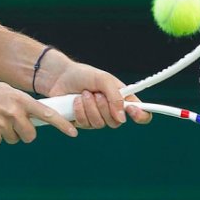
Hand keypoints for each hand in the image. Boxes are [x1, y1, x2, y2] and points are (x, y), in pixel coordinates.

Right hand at [0, 78, 78, 144]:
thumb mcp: (3, 91)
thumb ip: (18, 103)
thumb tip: (31, 115)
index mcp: (19, 99)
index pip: (47, 113)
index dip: (62, 124)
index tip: (74, 132)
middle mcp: (14, 111)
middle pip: (30, 134)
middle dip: (23, 133)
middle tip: (10, 124)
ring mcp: (3, 124)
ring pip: (13, 139)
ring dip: (5, 134)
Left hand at [37, 56, 151, 129]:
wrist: (59, 77)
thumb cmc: (83, 75)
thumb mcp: (103, 79)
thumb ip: (116, 97)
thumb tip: (122, 117)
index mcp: (122, 98)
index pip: (139, 112)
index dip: (140, 116)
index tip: (132, 111)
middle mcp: (111, 110)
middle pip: (116, 122)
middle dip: (104, 107)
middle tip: (95, 93)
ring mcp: (96, 117)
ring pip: (99, 124)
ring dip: (90, 107)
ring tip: (83, 94)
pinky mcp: (82, 122)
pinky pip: (85, 124)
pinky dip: (79, 111)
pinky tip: (75, 101)